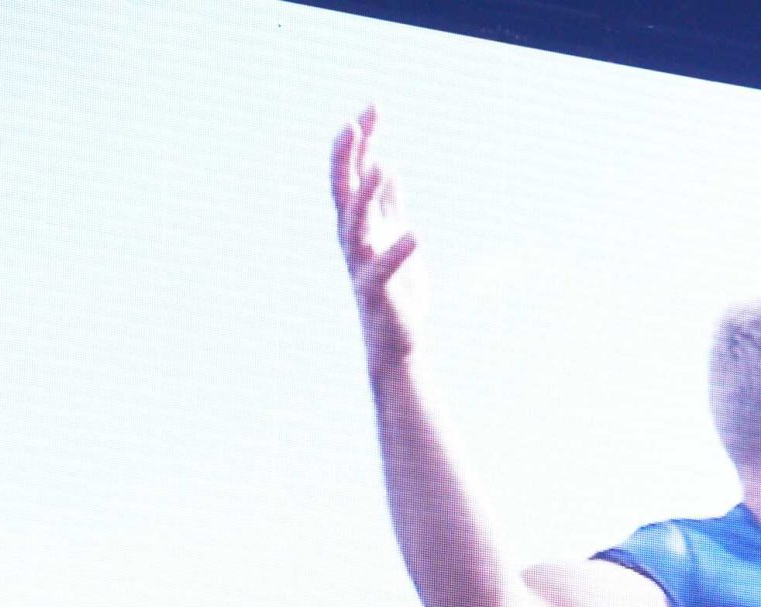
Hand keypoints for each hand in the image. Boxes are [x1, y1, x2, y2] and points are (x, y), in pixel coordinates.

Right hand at [330, 107, 422, 377]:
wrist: (396, 343)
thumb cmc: (396, 291)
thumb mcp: (394, 237)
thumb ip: (388, 205)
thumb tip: (384, 169)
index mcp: (359, 226)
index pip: (352, 174)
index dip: (361, 142)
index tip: (373, 108)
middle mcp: (354, 241)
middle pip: (343, 191)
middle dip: (348, 158)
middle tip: (355, 122)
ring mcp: (363, 265)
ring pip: (356, 226)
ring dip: (367, 197)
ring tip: (383, 168)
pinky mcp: (379, 292)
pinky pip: (387, 269)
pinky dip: (400, 251)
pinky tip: (417, 234)